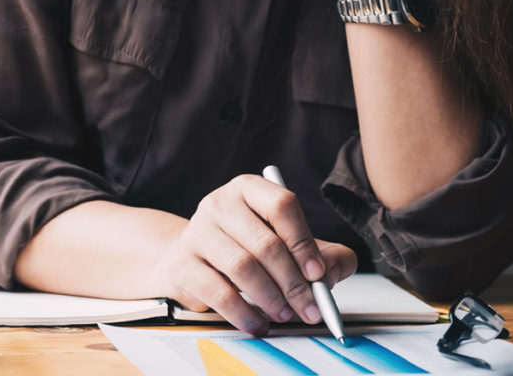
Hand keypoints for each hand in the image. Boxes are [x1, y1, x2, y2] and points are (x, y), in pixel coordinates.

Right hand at [156, 174, 356, 335]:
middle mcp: (220, 203)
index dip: (303, 242)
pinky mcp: (183, 263)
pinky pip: (218, 292)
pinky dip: (244, 314)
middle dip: (293, 282)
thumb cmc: (249, 249)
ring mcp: (197, 231)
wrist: (195, 259)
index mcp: (249, 189)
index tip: (318, 274)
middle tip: (309, 308)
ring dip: (270, 298)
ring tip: (285, 314)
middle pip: (264, 242)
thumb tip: (329, 274)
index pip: (281, 205)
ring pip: (242, 267)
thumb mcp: (290, 244)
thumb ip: (326, 255)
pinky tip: (258, 324)